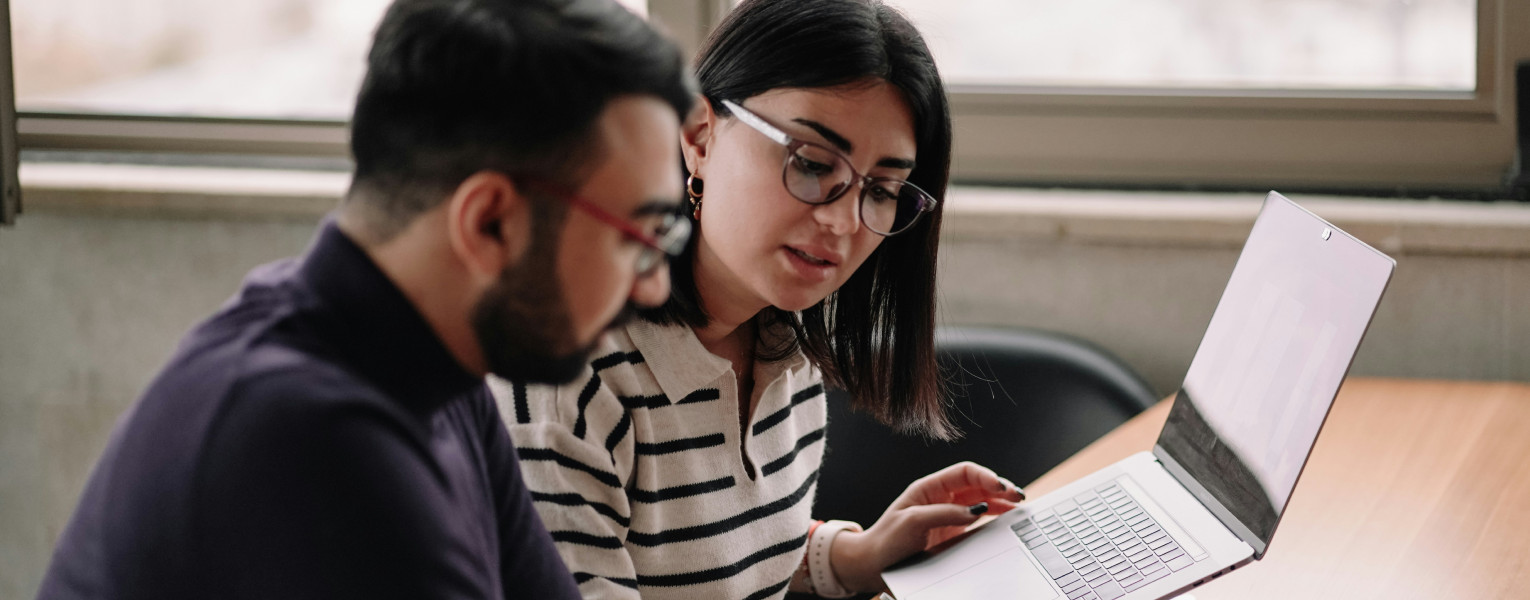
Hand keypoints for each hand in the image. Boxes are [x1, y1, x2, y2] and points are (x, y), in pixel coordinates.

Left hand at [829, 461, 1025, 592]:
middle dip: (999, 488)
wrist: (873, 566)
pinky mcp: (952, 534)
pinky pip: (979, 521)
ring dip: (1001, 502)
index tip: (1000, 486)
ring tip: (1020, 505)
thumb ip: (943, 513)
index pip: (964, 473)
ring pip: (982, 502)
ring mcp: (948, 516)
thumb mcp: (912, 522)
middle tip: (1019, 496)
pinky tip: (1007, 519)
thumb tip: (975, 511)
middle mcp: (942, 499)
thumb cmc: (886, 540)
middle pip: (978, 486)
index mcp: (930, 488)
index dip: (985, 475)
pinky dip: (995, 518)